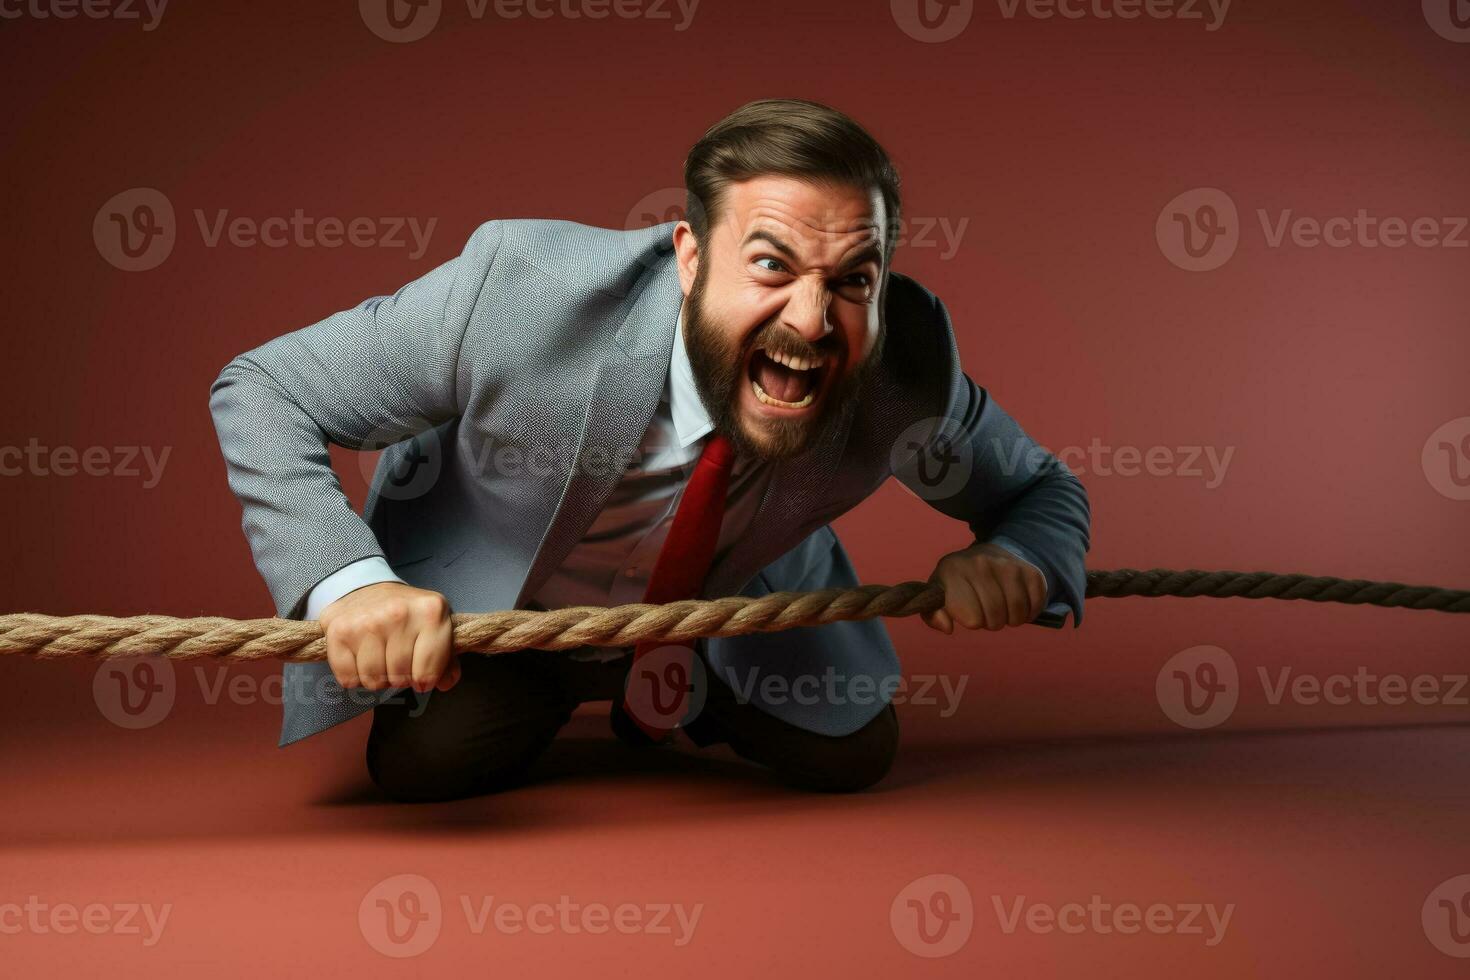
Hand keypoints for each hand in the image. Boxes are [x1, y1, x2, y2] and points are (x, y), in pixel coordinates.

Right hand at [318, 582, 458, 692]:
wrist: (364, 586)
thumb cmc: (405, 612)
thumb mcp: (435, 624)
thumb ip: (448, 657)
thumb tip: (444, 683)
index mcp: (431, 611)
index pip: (428, 672)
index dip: (425, 680)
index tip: (420, 672)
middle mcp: (398, 614)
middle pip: (400, 678)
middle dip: (400, 678)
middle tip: (397, 660)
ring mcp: (367, 622)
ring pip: (373, 681)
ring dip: (376, 678)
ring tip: (379, 657)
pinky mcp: (339, 632)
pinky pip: (348, 678)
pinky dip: (353, 676)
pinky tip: (360, 657)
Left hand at [921, 542, 1045, 633]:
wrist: (986, 555)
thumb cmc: (958, 582)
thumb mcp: (938, 595)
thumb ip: (932, 614)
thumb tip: (947, 627)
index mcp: (952, 571)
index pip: (971, 619)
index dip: (971, 621)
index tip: (969, 610)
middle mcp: (980, 564)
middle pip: (995, 618)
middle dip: (991, 622)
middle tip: (987, 611)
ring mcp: (1008, 565)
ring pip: (1016, 614)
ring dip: (1011, 619)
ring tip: (1002, 607)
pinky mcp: (1030, 570)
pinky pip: (1036, 605)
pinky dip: (1029, 612)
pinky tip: (1018, 603)